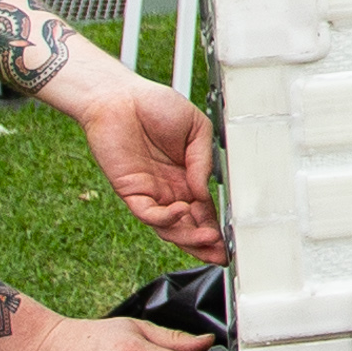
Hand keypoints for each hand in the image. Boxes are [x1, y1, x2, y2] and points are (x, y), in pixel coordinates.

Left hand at [72, 66, 223, 258]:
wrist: (119, 97)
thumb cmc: (153, 104)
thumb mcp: (196, 127)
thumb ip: (203, 159)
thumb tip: (204, 189)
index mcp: (187, 175)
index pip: (204, 210)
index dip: (217, 226)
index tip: (232, 239)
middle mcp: (169, 189)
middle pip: (188, 227)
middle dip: (205, 244)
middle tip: (222, 254)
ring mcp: (150, 192)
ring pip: (170, 227)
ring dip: (190, 237)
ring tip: (209, 239)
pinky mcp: (131, 191)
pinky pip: (149, 214)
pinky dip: (166, 218)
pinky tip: (182, 211)